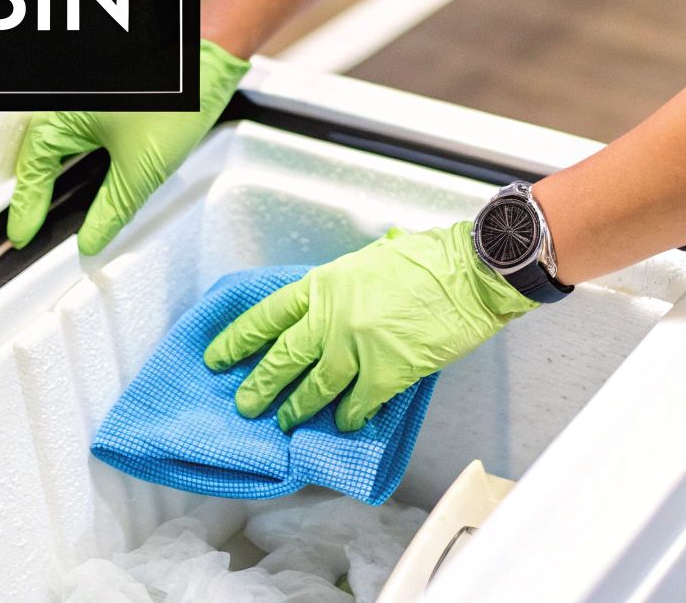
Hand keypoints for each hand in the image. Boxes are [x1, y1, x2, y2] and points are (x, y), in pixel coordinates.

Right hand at [7, 40, 249, 254]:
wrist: (207, 61)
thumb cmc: (177, 95)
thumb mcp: (141, 168)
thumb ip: (112, 208)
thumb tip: (92, 237)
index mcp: (63, 114)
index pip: (33, 171)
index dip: (27, 209)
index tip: (23, 235)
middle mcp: (67, 101)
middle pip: (39, 154)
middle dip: (36, 191)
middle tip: (30, 224)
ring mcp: (86, 97)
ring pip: (58, 141)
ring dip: (54, 173)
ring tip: (48, 204)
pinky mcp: (106, 97)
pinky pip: (78, 129)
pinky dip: (76, 156)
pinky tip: (84, 172)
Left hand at [203, 223, 537, 432]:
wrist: (467, 273)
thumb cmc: (428, 261)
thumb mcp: (370, 261)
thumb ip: (343, 287)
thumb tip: (332, 305)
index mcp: (324, 285)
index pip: (266, 316)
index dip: (238, 340)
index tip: (218, 357)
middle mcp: (331, 317)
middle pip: (281, 359)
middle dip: (259, 386)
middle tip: (245, 404)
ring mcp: (355, 347)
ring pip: (313, 388)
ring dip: (296, 409)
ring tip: (285, 422)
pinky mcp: (385, 372)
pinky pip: (357, 405)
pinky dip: (349, 418)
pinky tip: (345, 425)